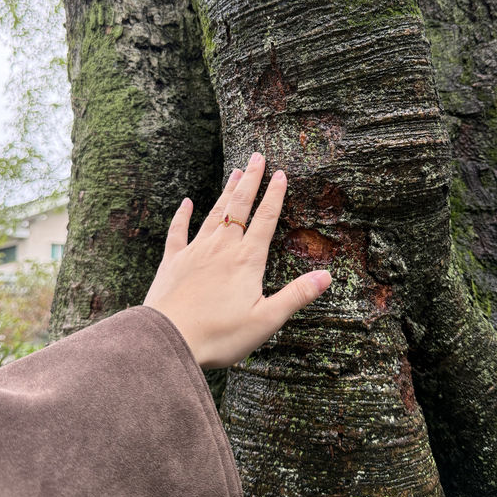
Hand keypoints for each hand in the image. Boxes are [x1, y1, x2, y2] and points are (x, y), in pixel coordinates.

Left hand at [144, 152, 331, 368]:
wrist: (169, 339)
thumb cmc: (220, 334)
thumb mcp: (266, 320)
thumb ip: (296, 295)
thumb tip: (327, 276)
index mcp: (247, 260)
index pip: (265, 220)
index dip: (275, 195)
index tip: (281, 173)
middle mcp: (222, 248)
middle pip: (239, 207)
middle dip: (250, 180)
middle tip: (257, 157)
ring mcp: (195, 251)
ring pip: (214, 214)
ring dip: (225, 192)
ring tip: (235, 172)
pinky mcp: (173, 261)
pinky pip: (178, 231)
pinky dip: (182, 215)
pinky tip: (186, 202)